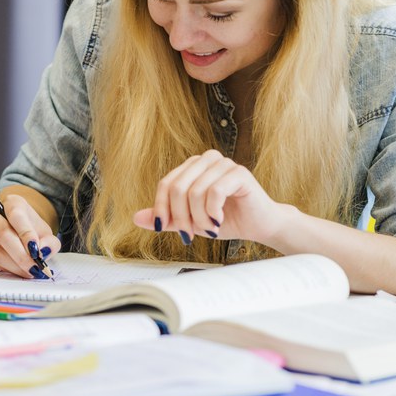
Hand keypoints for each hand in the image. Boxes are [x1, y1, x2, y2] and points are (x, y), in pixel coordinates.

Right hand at [0, 194, 59, 277]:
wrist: (22, 231)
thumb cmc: (32, 229)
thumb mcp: (46, 232)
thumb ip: (50, 242)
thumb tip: (42, 251)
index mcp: (11, 203)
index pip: (15, 215)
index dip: (26, 234)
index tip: (36, 250)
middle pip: (3, 234)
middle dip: (21, 255)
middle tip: (35, 266)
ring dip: (15, 265)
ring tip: (31, 270)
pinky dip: (10, 269)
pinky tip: (22, 270)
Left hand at [132, 150, 286, 244]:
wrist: (258, 225)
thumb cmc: (226, 220)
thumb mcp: (189, 221)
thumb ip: (166, 218)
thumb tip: (137, 218)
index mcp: (193, 166)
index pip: (166, 184)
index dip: (161, 208)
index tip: (162, 228)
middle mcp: (206, 160)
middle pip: (177, 188)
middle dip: (180, 217)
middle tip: (189, 235)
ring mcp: (223, 164)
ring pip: (194, 192)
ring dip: (198, 219)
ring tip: (209, 229)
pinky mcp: (239, 173)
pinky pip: (214, 192)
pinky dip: (212, 212)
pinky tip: (219, 221)